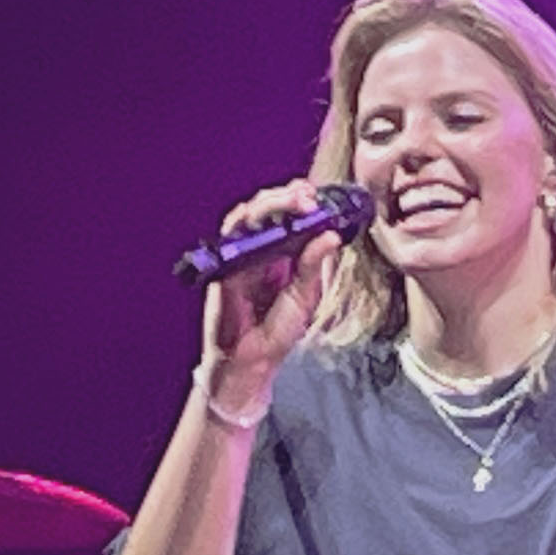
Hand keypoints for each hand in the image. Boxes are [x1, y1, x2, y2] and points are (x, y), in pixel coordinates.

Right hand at [197, 179, 345, 399]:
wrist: (250, 360)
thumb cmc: (277, 331)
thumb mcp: (305, 296)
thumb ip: (313, 265)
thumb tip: (330, 235)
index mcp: (283, 255)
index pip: (288, 216)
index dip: (298, 199)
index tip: (314, 193)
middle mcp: (261, 251)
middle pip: (267, 209)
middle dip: (285, 196)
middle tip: (306, 196)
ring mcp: (240, 256)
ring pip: (246, 216)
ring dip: (268, 203)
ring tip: (292, 200)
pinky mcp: (224, 266)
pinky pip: (229, 236)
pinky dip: (244, 222)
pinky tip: (261, 218)